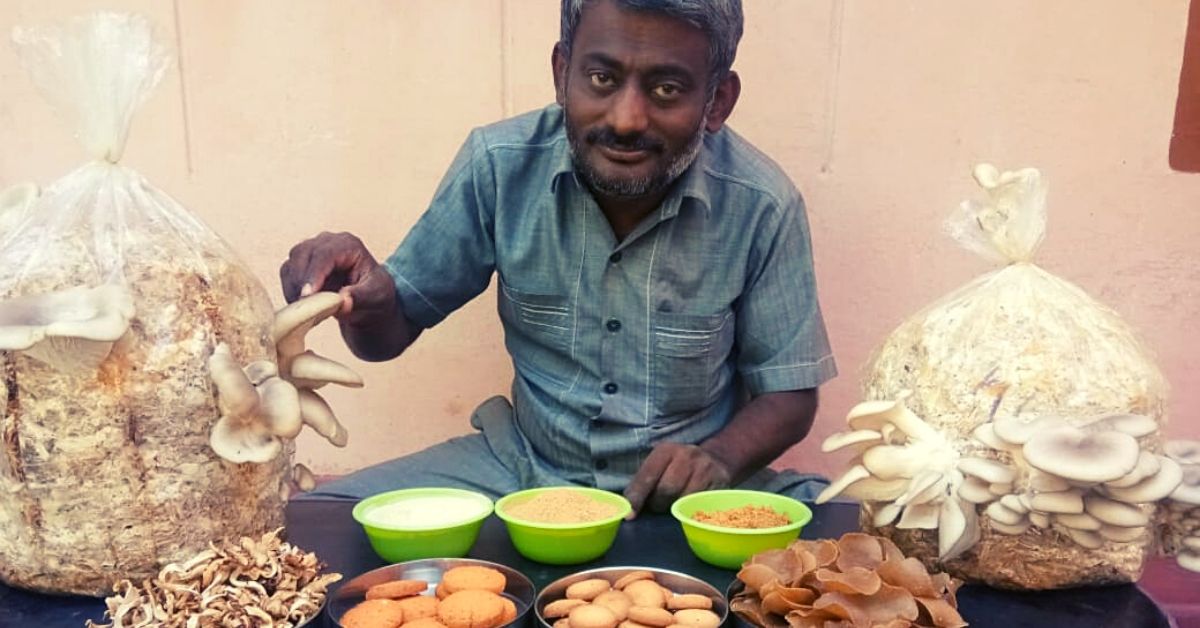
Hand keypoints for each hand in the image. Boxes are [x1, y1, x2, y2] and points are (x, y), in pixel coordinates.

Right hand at [279, 232, 395, 325]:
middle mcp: (326, 242)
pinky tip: (304, 306)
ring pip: (291, 264)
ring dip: (294, 288)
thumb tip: (343, 301)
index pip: (324, 254)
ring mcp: (311, 251)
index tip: (307, 295)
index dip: (313, 274)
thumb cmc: (375, 293)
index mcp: (348, 244)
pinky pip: (286, 275)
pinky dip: (290, 291)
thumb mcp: (376, 296)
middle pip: (302, 255)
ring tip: (308, 309)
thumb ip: (361, 297)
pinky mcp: (300, 264)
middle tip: (306, 307)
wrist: (368, 300)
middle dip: (300, 281)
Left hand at [623, 443, 731, 516]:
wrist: (717, 458)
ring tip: (674, 505)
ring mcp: (705, 468)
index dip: (637, 496)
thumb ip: (645, 481)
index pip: (648, 475)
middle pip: (666, 490)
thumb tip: (628, 506)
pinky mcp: (720, 481)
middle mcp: (686, 456)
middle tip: (658, 506)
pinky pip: (702, 504)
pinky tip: (690, 507)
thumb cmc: (680, 465)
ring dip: (676, 508)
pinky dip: (693, 509)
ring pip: (684, 499)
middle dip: (658, 504)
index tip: (630, 514)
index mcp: (666, 450)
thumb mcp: (661, 464)